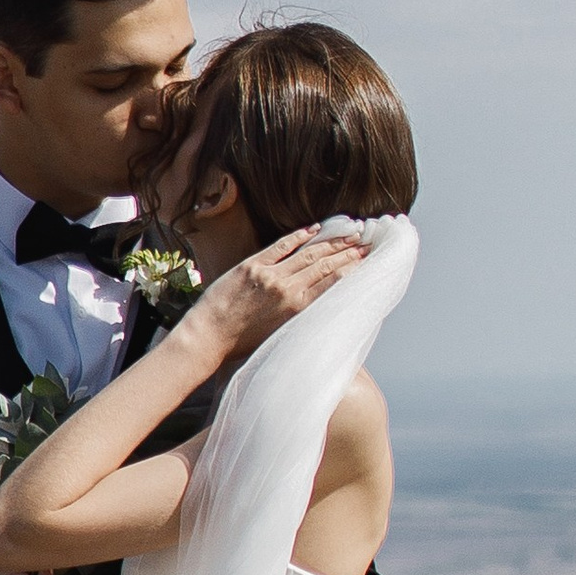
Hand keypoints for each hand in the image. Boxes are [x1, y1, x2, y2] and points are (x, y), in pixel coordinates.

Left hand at [189, 224, 368, 368]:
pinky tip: (315, 228)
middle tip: (367, 241)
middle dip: (349, 252)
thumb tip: (320, 303)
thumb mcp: (280, 335)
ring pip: (309, 253)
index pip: (334, 283)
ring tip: (350, 232)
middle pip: (326, 265)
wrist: (207, 339)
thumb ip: (301, 317)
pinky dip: (299, 236)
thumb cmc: (242, 345)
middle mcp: (287, 290)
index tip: (368, 258)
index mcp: (297, 311)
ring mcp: (269, 275)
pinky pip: (282, 246)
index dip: (353, 268)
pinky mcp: (251, 266)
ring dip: (332, 241)